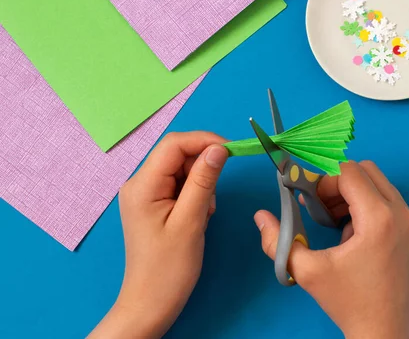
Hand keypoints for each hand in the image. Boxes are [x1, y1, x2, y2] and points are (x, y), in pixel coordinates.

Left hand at [89, 132, 228, 338]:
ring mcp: (145, 193)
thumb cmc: (169, 268)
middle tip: (213, 198)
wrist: (150, 303)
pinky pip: (179, 185)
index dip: (204, 141)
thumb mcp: (191, 221)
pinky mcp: (153, 204)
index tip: (233, 152)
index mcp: (142, 184)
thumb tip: (219, 148)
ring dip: (200, 183)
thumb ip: (204, 181)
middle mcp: (139, 183)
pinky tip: (197, 216)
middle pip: (177, 155)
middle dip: (202, 168)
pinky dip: (195, 194)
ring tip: (203, 214)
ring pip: (181, 169)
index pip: (174, 144)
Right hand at [254, 161, 408, 338]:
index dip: (324, 180)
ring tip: (334, 222)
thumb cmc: (347, 302)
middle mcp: (402, 214)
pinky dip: (369, 206)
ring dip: (354, 193)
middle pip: (368, 171)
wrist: (384, 333)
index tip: (309, 200)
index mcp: (379, 219)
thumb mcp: (307, 271)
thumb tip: (260, 216)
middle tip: (320, 206)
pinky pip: (391, 202)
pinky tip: (353, 234)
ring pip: (380, 184)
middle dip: (339, 183)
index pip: (350, 172)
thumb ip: (278, 241)